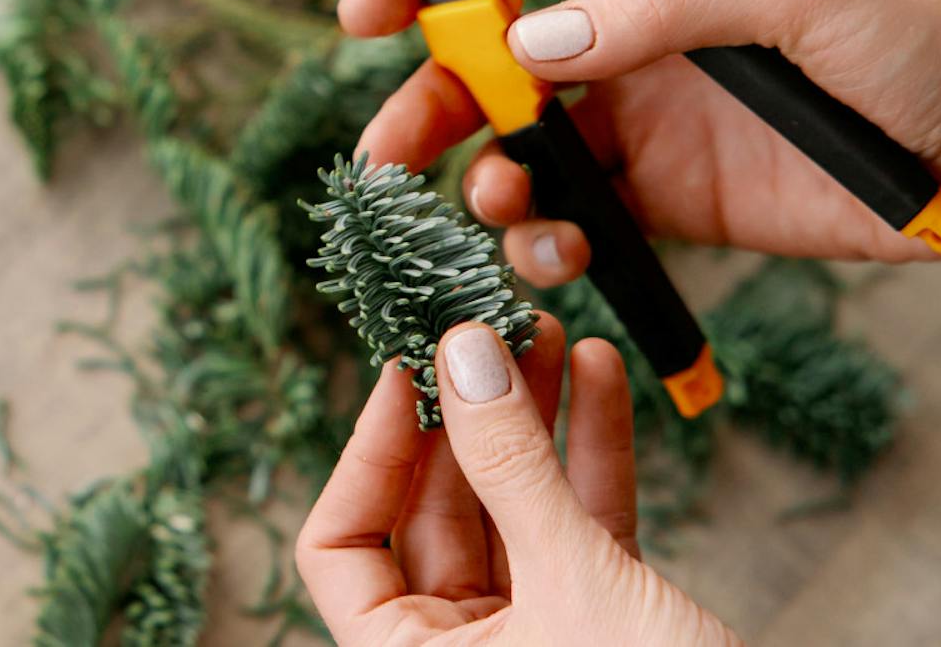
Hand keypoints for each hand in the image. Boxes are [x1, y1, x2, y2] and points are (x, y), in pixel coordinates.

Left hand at [298, 315, 740, 644]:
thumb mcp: (575, 585)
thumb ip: (517, 470)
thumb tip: (464, 353)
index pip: (340, 546)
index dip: (366, 451)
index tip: (406, 366)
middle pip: (432, 510)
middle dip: (466, 413)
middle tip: (488, 325)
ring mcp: (531, 635)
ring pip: (511, 506)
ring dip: (531, 417)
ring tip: (549, 330)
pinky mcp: (600, 622)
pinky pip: (579, 525)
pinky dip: (590, 453)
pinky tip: (598, 374)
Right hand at [339, 0, 940, 283]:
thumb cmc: (913, 35)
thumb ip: (654, 4)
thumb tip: (531, 40)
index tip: (367, 15)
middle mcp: (627, 37)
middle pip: (488, 64)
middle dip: (429, 103)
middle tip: (395, 151)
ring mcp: (640, 122)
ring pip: (516, 149)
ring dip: (484, 179)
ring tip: (502, 203)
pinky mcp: (665, 203)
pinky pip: (572, 222)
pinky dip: (543, 242)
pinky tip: (556, 252)